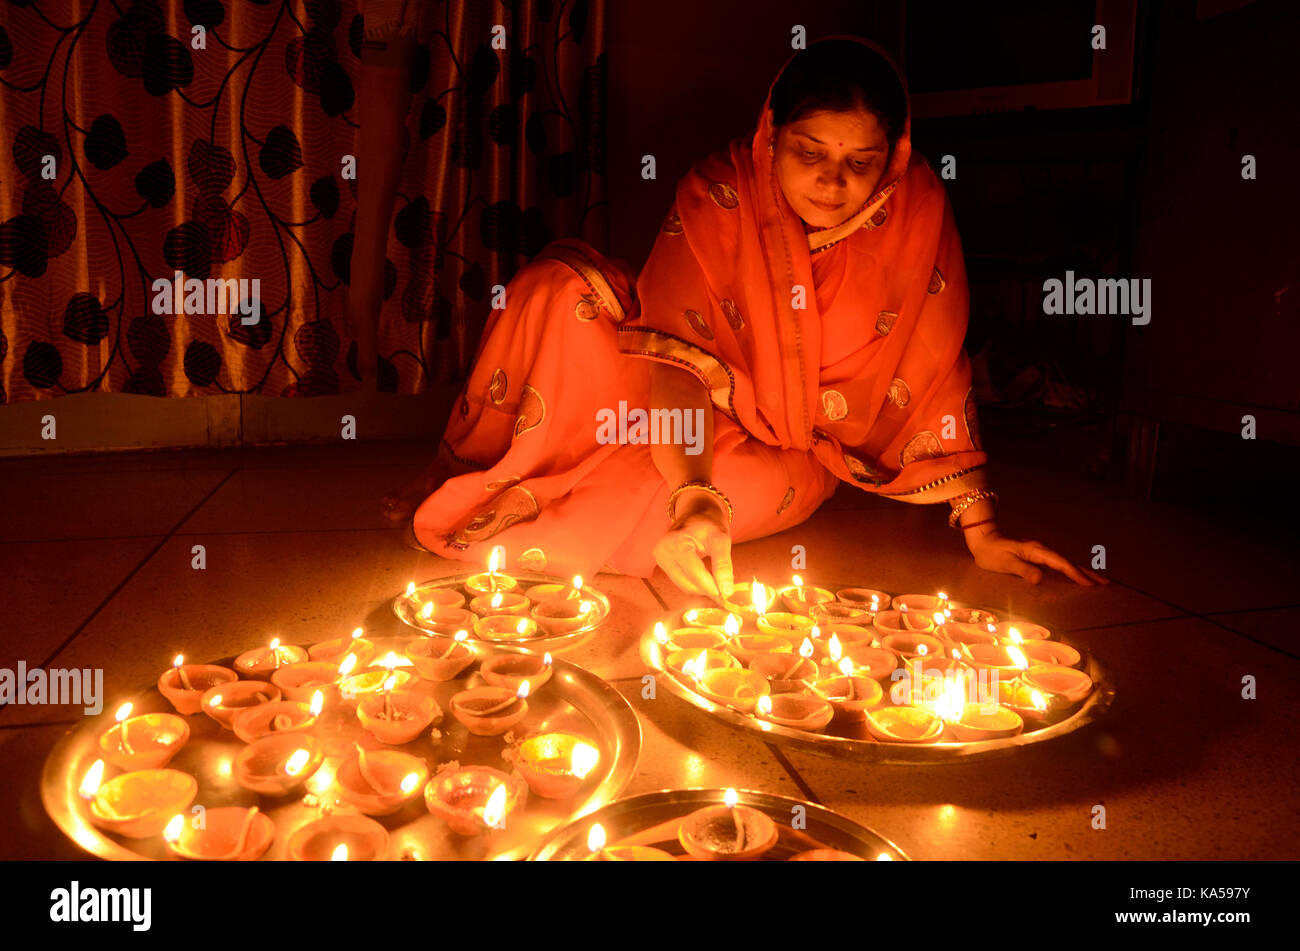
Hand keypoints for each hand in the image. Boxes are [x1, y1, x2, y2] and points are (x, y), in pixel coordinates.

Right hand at [652, 498, 734, 600]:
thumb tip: (727, 591)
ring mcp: (660, 558)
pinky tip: (707, 578)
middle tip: (725, 590)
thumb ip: (723, 565)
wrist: (696, 512)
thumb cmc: (709, 523)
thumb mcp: (721, 539)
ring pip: (683, 585)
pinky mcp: (662, 564)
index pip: (694, 574)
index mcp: (675, 543)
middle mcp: (662, 551)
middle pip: (687, 583)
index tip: (728, 594)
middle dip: (707, 589)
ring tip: (718, 582)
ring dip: (702, 588)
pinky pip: (681, 581)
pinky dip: (695, 583)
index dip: (712, 587)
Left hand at [966, 528, 1108, 585]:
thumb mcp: (1005, 563)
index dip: (1075, 574)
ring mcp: (1041, 552)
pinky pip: (1059, 564)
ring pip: (1066, 563)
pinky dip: (1072, 570)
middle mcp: (1042, 550)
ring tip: (1099, 581)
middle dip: (1087, 573)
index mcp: (1036, 551)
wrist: (984, 541)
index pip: (1061, 564)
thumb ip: (1023, 570)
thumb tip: (1040, 579)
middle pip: (1069, 562)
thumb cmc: (992, 554)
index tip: (1089, 585)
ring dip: (1082, 572)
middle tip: (1105, 584)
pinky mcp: (1038, 556)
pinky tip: (1077, 576)